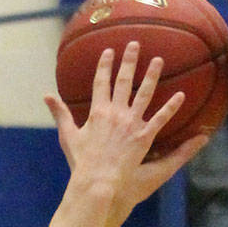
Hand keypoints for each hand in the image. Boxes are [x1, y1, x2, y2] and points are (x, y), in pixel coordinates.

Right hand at [45, 42, 205, 219]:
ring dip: (152, 75)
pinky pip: (160, 119)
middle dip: (129, 61)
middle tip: (135, 44)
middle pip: (123, 81)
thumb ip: (60, 114)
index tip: (109, 51)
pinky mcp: (143, 137)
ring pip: (144, 93)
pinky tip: (181, 96)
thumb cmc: (81, 163)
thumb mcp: (68, 136)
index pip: (101, 83)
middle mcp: (115, 113)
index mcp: (97, 111)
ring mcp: (131, 123)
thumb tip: (46, 96)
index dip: (105, 66)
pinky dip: (171, 107)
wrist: (96, 182)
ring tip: (158, 60)